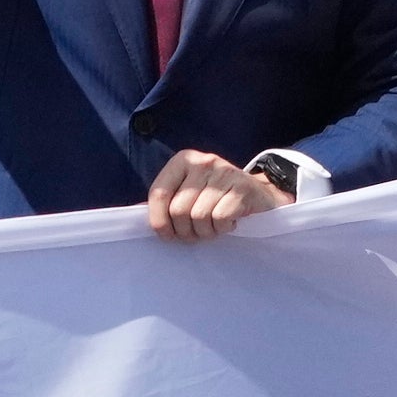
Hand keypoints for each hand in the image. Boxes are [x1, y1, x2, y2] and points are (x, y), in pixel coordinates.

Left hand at [146, 150, 274, 241]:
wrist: (261, 195)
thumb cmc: (217, 199)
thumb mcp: (189, 192)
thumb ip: (166, 200)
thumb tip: (136, 215)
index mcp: (184, 160)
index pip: (158, 193)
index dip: (159, 221)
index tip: (168, 236)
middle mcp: (203, 162)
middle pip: (179, 210)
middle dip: (186, 232)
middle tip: (197, 233)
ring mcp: (224, 173)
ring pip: (199, 217)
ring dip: (206, 232)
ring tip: (214, 227)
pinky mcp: (243, 188)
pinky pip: (220, 219)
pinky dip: (222, 229)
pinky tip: (229, 223)